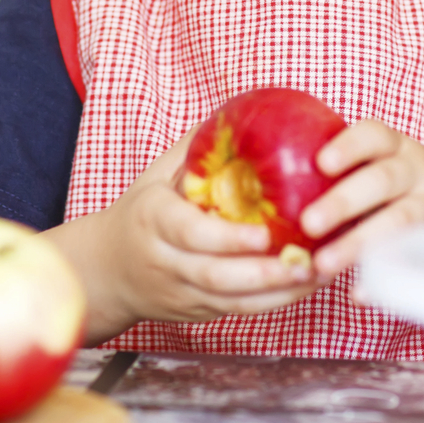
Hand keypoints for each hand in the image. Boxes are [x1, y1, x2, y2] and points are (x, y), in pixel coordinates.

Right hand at [46, 130, 319, 344]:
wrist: (107, 269)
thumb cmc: (142, 212)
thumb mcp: (156, 176)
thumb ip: (194, 149)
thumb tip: (240, 110)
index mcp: (153, 219)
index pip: (190, 233)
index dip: (228, 238)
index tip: (265, 234)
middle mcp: (165, 260)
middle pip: (215, 276)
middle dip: (264, 274)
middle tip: (307, 262)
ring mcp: (181, 292)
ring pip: (232, 303)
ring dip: (278, 293)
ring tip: (317, 274)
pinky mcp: (197, 313)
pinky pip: (238, 312)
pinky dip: (274, 302)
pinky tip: (304, 286)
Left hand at [298, 119, 423, 280]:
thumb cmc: (412, 185)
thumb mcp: (392, 165)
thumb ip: (352, 171)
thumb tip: (273, 190)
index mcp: (397, 149)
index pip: (375, 135)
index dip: (349, 146)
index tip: (321, 162)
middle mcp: (418, 172)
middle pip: (382, 180)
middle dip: (343, 201)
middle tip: (307, 223)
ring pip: (398, 221)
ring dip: (358, 243)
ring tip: (323, 264)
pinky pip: (416, 260)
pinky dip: (386, 279)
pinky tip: (361, 294)